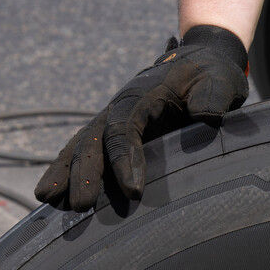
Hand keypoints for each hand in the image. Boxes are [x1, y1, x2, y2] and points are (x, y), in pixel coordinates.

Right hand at [35, 24, 248, 209]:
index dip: (126, 158)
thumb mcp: (220, 80)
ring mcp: (113, 120)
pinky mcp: (115, 133)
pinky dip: (67, 171)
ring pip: (81, 146)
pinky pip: (86, 151)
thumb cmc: (211, 75)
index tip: (134, 191)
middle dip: (85, 173)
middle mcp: (119, 107)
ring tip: (49, 201)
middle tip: (81, 207)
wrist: (201, 63)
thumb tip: (207, 115)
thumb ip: (213, 96)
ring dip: (65, 173)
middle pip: (94, 140)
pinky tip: (53, 196)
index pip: (126, 128)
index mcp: (141, 95)